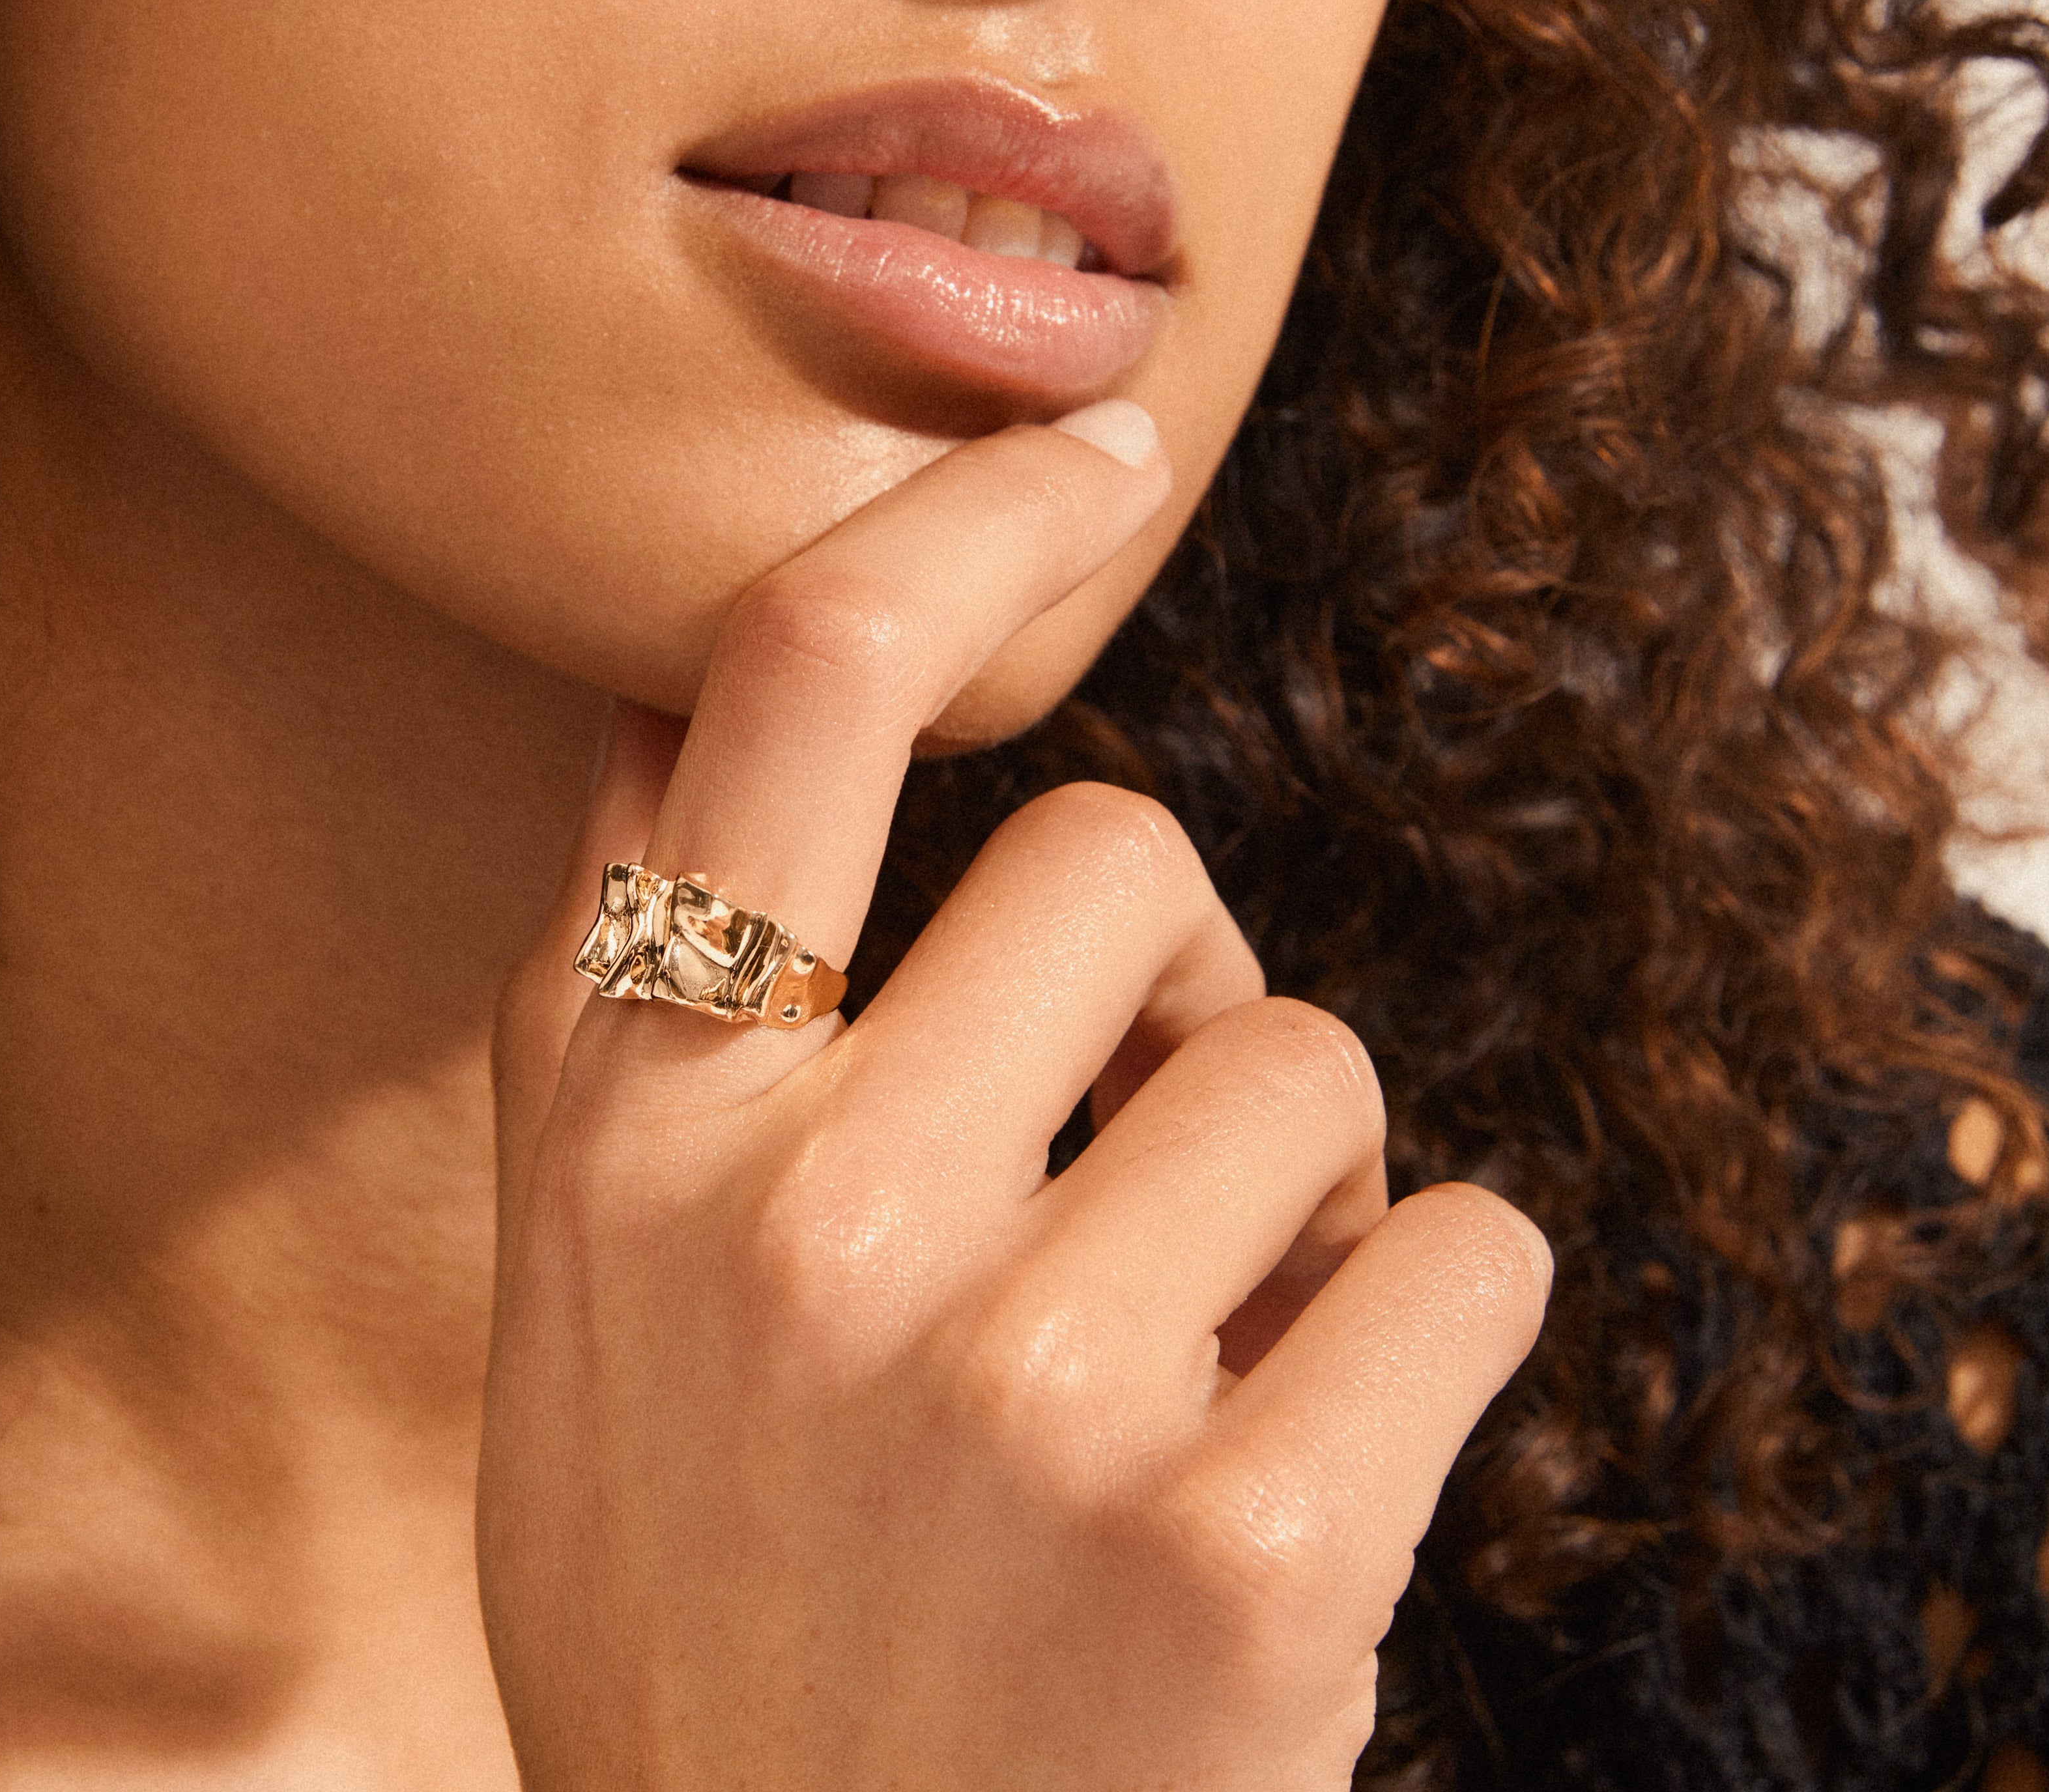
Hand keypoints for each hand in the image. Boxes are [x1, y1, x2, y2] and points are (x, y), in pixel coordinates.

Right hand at [481, 409, 1549, 1790]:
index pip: (795, 677)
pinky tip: (1314, 1445)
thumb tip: (645, 698)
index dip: (966, 514)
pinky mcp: (1241, 1547)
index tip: (1088, 453)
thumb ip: (607, 995)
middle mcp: (806, 1220)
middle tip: (1127, 1149)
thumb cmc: (707, 1595)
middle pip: (1130, 857)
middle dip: (1173, 982)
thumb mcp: (576, 1290)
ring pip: (1313, 1067)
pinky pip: (1471, 1255)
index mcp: (634, 1127)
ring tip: (1190, 1358)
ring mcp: (1022, 1386)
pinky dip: (1432, 1319)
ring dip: (1297, 1194)